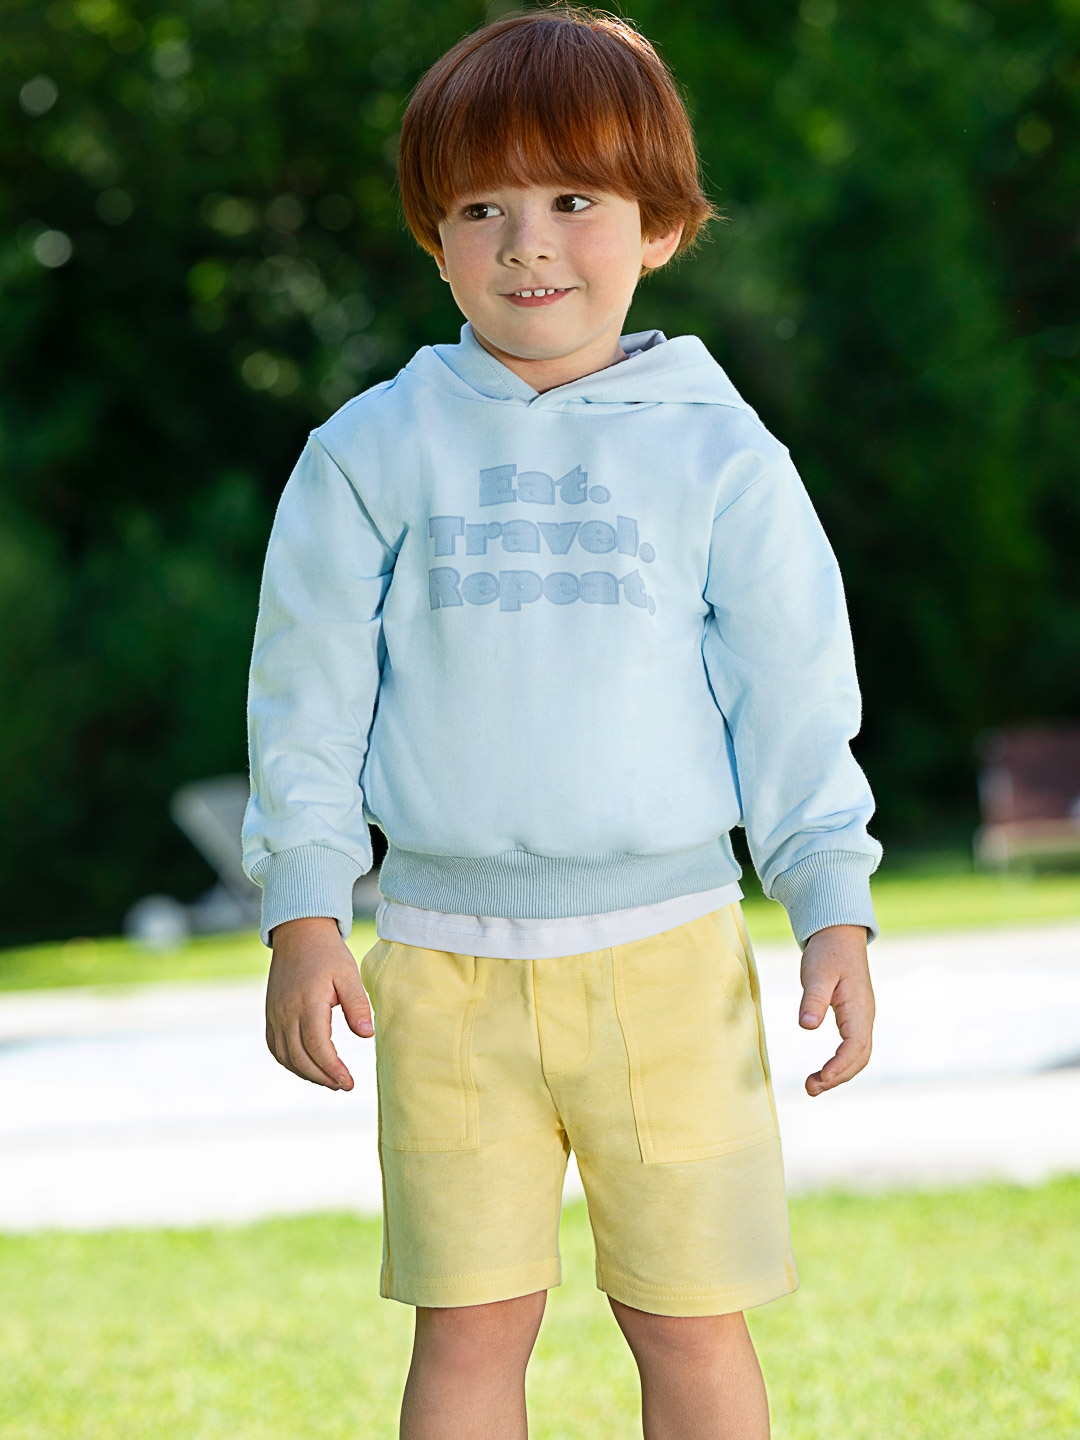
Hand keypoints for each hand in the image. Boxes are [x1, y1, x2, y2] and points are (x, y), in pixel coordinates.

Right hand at [265, 916, 373, 1089]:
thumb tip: (366, 1035)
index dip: (333, 1069)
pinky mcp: (270, 1014)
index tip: (349, 1082)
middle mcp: (286, 1013)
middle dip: (322, 1077)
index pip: (318, 1047)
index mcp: (307, 1003)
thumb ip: (357, 1004)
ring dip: (306, 1073)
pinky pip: (276, 1047)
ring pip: (285, 1057)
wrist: (299, 933)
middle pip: (300, 1058)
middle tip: (344, 1085)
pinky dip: (290, 1062)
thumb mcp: (348, 974)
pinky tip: (308, 1067)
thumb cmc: (328, 954)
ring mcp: (275, 1014)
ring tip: (330, 1080)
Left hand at [798, 924, 873, 1096]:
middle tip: (810, 1088)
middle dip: (838, 1077)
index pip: (855, 1046)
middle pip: (859, 1058)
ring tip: (812, 1086)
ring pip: (858, 1056)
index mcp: (859, 1008)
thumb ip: (813, 1000)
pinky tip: (823, 1071)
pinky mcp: (854, 1017)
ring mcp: (862, 1018)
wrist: (839, 935)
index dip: (839, 1066)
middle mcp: (865, 1017)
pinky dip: (840, 1064)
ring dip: (839, 1074)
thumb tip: (807, 1027)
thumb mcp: (816, 973)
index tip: (819, 1078)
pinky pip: (853, 1048)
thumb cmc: (828, 952)